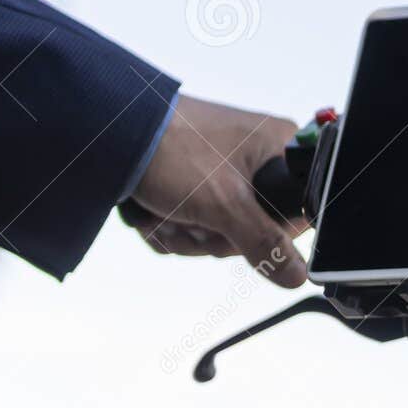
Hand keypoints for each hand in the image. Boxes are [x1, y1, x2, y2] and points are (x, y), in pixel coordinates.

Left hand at [129, 95, 307, 287]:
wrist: (110, 132)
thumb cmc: (171, 149)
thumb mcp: (224, 203)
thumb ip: (264, 242)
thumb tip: (297, 275)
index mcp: (280, 148)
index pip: (298, 211)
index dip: (269, 233)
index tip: (239, 229)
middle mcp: (257, 157)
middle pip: (256, 227)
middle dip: (215, 234)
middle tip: (194, 219)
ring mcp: (224, 170)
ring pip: (222, 230)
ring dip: (188, 233)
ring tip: (166, 212)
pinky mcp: (195, 181)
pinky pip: (197, 223)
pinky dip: (173, 226)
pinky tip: (156, 212)